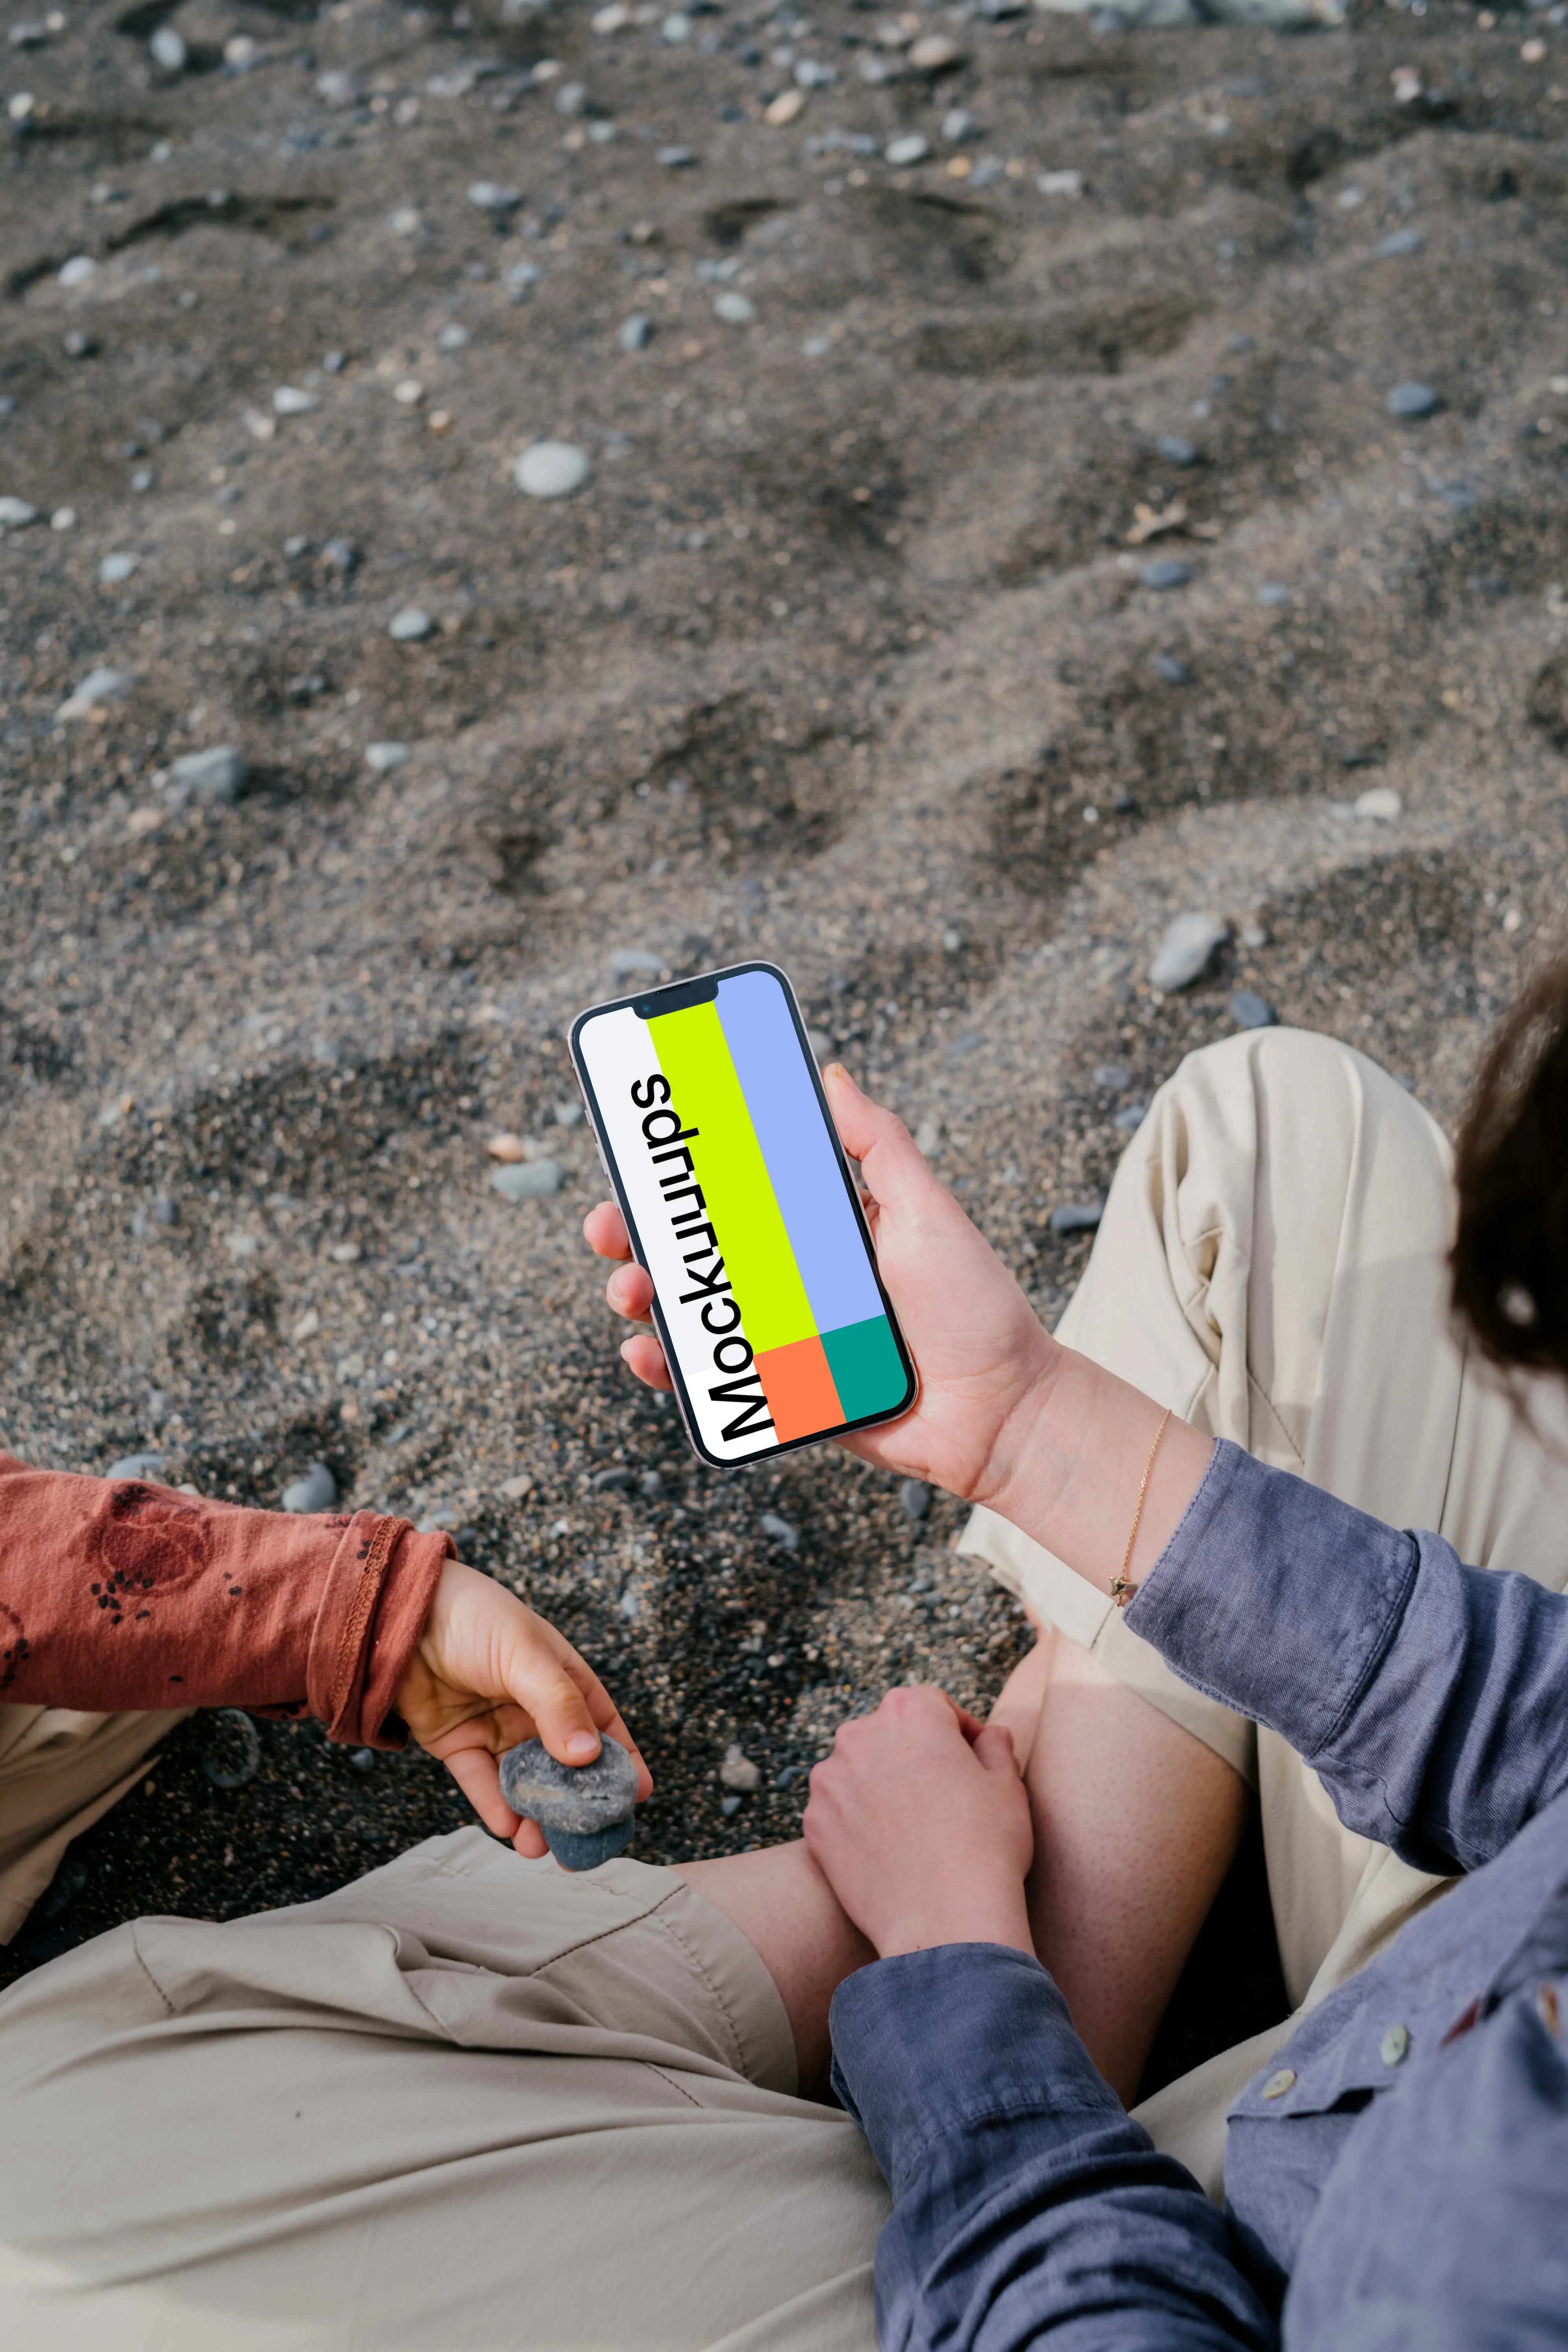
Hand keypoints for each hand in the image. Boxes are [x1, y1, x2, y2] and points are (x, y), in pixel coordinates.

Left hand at [396, 1558, 652, 1857]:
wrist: (401, 1613)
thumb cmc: (473, 1618)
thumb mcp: (525, 1654)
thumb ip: (556, 1704)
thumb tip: (588, 1755)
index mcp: (561, 1679)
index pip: (601, 1725)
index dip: (621, 1759)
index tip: (636, 1796)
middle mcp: (533, 1709)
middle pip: (563, 1765)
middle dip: (575, 1805)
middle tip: (585, 1845)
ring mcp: (495, 1728)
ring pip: (523, 1782)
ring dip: (533, 1816)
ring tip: (539, 1848)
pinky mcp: (458, 1744)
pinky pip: (482, 1782)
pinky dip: (494, 1806)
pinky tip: (506, 1827)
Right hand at [583, 1062, 1058, 1509]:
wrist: (1002, 1409)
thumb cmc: (975, 1306)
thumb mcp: (926, 1210)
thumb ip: (880, 1145)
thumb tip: (832, 1075)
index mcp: (819, 1232)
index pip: (735, 1195)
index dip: (682, 1178)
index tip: (641, 1155)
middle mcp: (793, 1283)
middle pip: (696, 1253)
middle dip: (639, 1236)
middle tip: (610, 1224)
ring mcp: (783, 1341)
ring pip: (692, 1314)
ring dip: (643, 1297)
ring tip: (629, 1289)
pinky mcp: (784, 1397)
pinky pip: (715, 1383)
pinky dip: (671, 1370)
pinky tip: (646, 1352)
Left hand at [802, 1686, 1033, 1958]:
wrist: (944, 1920)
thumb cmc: (986, 1847)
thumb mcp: (1008, 1786)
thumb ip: (996, 1747)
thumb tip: (989, 1736)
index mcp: (910, 1712)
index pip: (933, 1707)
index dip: (959, 1734)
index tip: (972, 1763)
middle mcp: (860, 1734)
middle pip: (890, 1735)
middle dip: (915, 1757)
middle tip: (943, 1797)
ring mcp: (829, 1780)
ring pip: (859, 1771)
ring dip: (881, 1787)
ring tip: (913, 1828)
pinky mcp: (813, 1823)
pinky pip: (838, 1812)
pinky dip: (858, 1823)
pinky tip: (886, 1851)